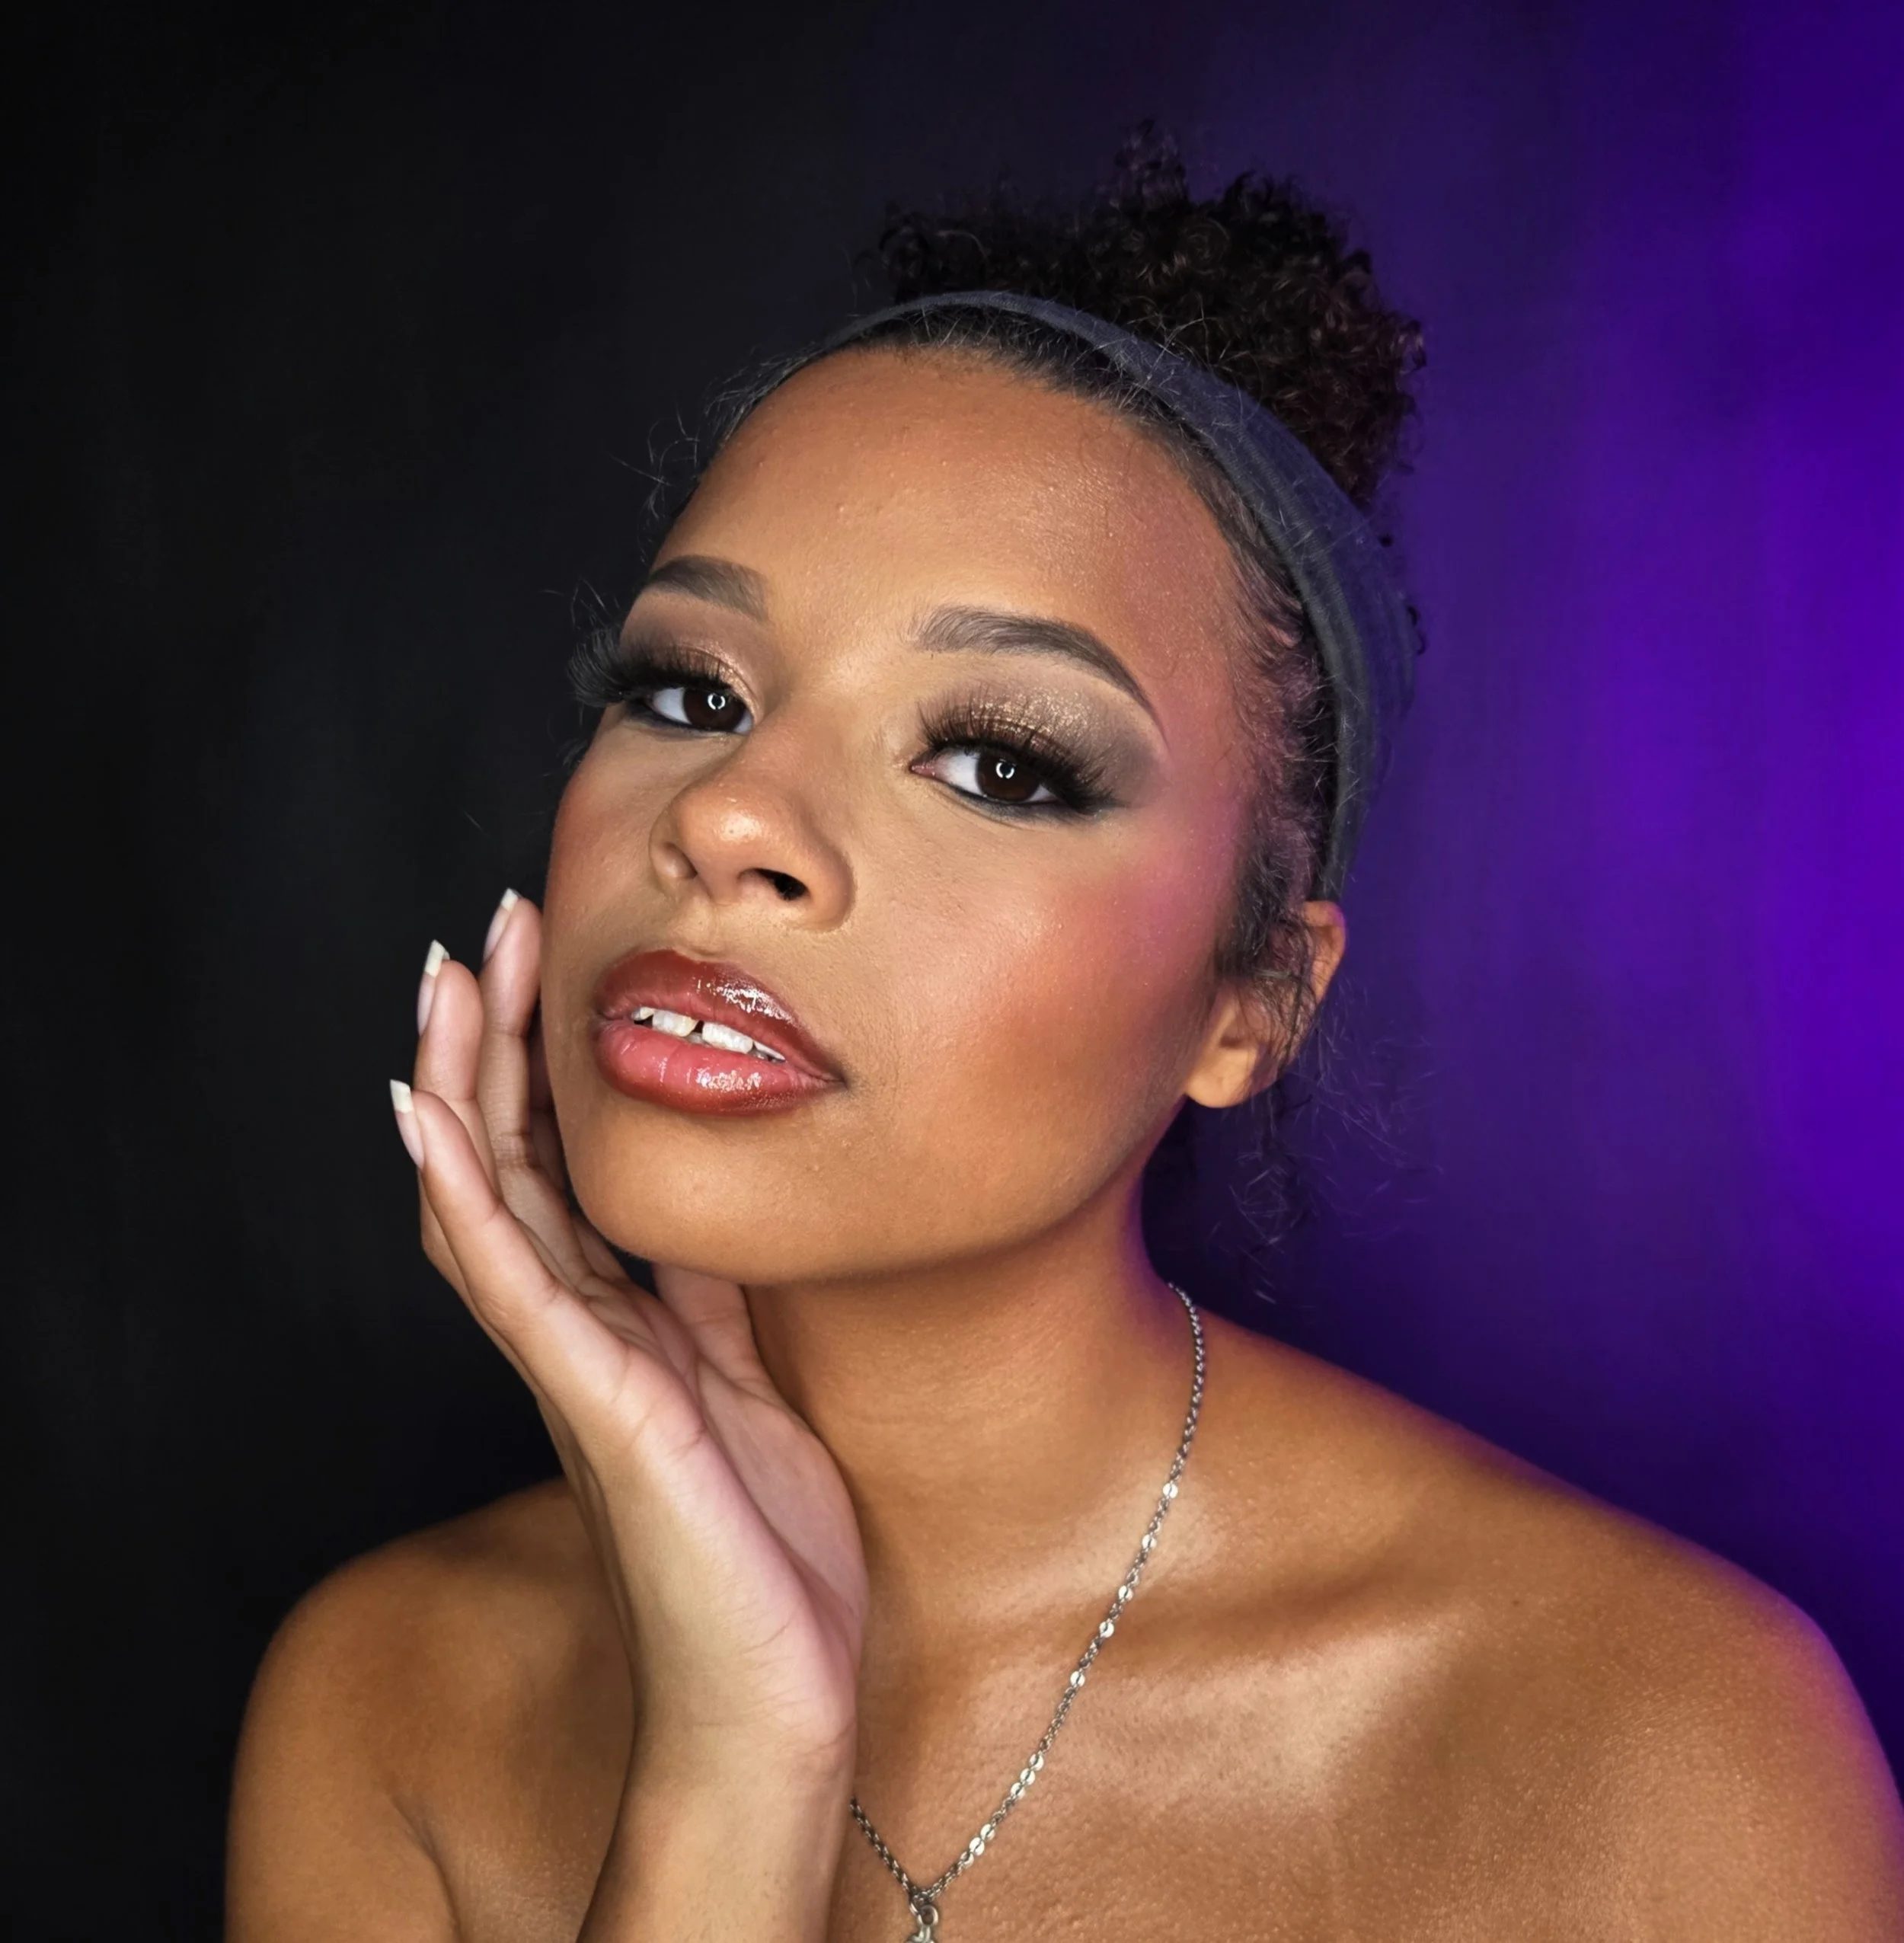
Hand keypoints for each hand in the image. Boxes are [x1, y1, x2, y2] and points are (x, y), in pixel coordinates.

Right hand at [394, 893, 867, 1782]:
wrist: (773, 1688)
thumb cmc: (761, 1545)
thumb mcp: (749, 1380)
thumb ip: (710, 1299)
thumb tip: (710, 1206)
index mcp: (616, 1322)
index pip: (553, 1169)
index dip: (537, 1068)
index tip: (546, 960)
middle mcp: (576, 1330)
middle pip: (507, 1160)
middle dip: (494, 1042)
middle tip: (492, 927)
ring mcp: (573, 1362)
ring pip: (487, 1197)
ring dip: (459, 1083)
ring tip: (446, 979)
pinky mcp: (594, 1398)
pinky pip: (507, 1278)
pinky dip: (460, 1191)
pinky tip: (427, 1113)